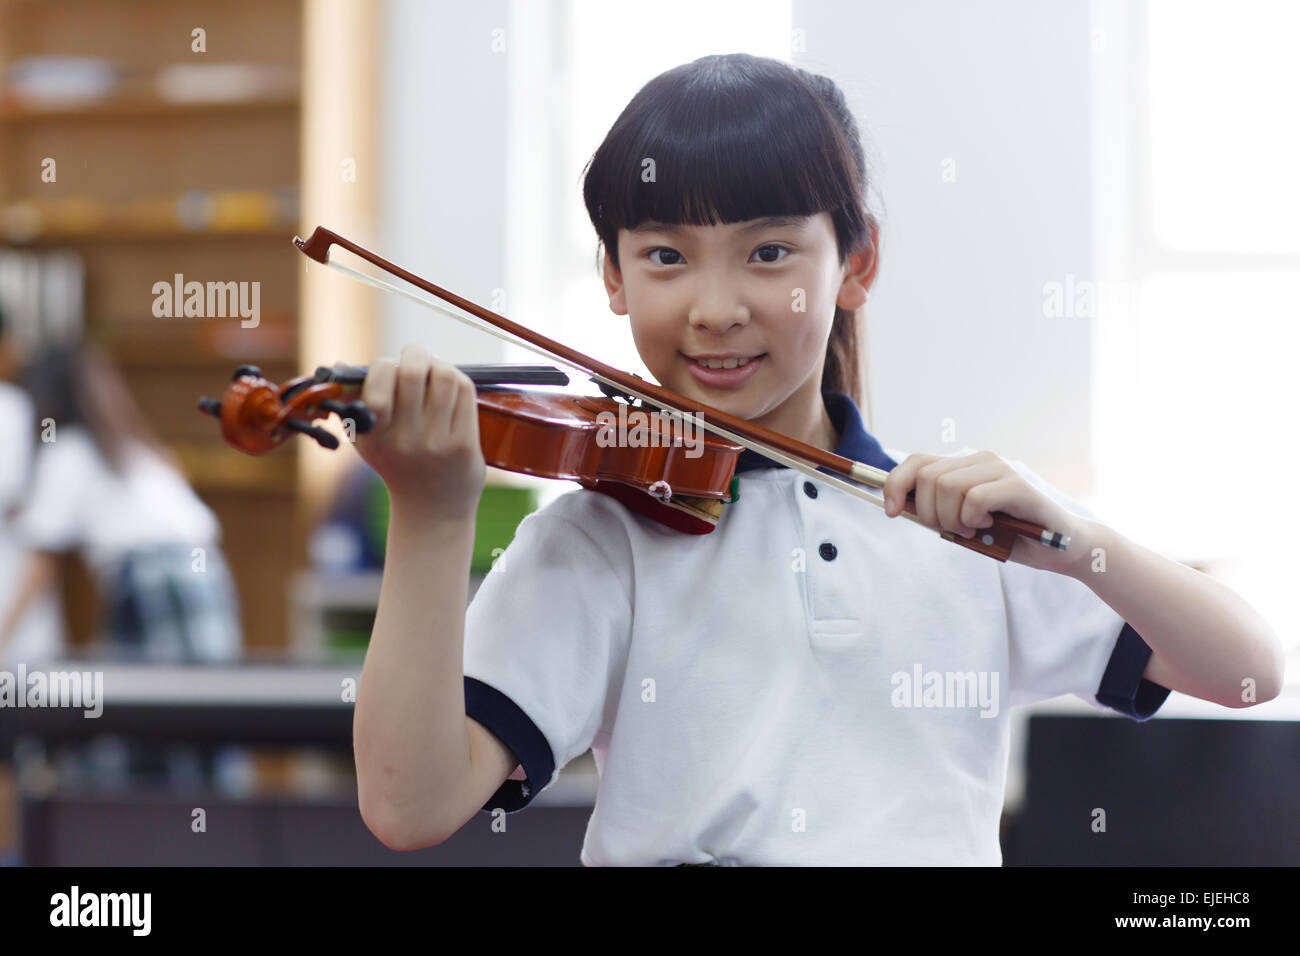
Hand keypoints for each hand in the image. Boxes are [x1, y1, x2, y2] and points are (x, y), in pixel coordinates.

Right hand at [351, 343, 485, 519]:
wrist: (432, 509)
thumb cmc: (397, 464)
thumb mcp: (367, 441)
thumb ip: (354, 405)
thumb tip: (340, 364)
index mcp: (373, 435)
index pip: (381, 378)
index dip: (386, 365)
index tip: (389, 371)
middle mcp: (404, 440)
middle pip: (414, 371)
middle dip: (416, 354)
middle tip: (416, 357)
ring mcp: (436, 443)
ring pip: (445, 376)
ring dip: (439, 365)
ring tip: (434, 373)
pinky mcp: (464, 445)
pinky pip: (465, 392)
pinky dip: (458, 380)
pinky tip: (451, 389)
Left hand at [880, 450, 1088, 573]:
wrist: (1061, 549)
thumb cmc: (1010, 536)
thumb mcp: (963, 523)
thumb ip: (937, 510)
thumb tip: (899, 504)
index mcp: (964, 466)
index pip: (916, 462)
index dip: (895, 484)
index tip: (890, 513)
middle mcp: (980, 459)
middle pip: (928, 477)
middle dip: (931, 513)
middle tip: (955, 530)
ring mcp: (1000, 468)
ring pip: (947, 487)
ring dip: (954, 520)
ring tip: (976, 530)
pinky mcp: (1018, 484)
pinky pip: (975, 499)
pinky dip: (974, 519)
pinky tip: (990, 527)